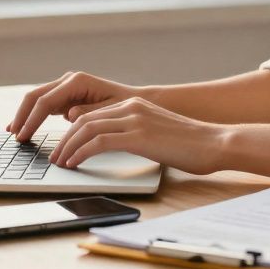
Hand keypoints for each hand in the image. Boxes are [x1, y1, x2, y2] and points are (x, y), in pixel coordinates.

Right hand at [7, 71, 143, 142]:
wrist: (134, 102)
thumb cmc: (125, 107)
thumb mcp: (109, 111)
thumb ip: (89, 112)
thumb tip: (69, 114)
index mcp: (77, 82)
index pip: (46, 102)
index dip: (32, 120)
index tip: (23, 136)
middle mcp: (68, 80)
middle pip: (36, 96)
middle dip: (22, 116)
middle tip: (13, 136)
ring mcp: (66, 87)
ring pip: (37, 99)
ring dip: (24, 115)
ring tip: (14, 133)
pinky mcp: (66, 95)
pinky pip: (44, 104)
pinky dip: (33, 116)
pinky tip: (24, 127)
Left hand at [49, 96, 228, 175]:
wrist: (214, 143)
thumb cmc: (190, 145)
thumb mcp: (156, 133)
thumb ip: (135, 133)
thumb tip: (115, 146)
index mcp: (134, 104)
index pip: (93, 115)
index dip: (73, 131)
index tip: (64, 147)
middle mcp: (131, 107)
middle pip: (84, 120)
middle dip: (65, 140)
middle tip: (55, 156)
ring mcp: (134, 119)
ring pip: (87, 129)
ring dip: (68, 147)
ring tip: (60, 163)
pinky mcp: (138, 135)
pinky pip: (98, 142)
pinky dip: (81, 153)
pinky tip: (75, 164)